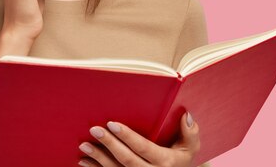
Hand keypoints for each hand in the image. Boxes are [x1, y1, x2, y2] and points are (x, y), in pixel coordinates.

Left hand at [78, 112, 200, 166]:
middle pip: (126, 159)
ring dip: (98, 158)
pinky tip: (84, 161)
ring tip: (83, 145)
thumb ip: (191, 131)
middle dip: (109, 144)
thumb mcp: (191, 147)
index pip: (143, 148)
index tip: (112, 124)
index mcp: (165, 162)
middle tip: (94, 129)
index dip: (127, 136)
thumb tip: (186, 114)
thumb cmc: (181, 157)